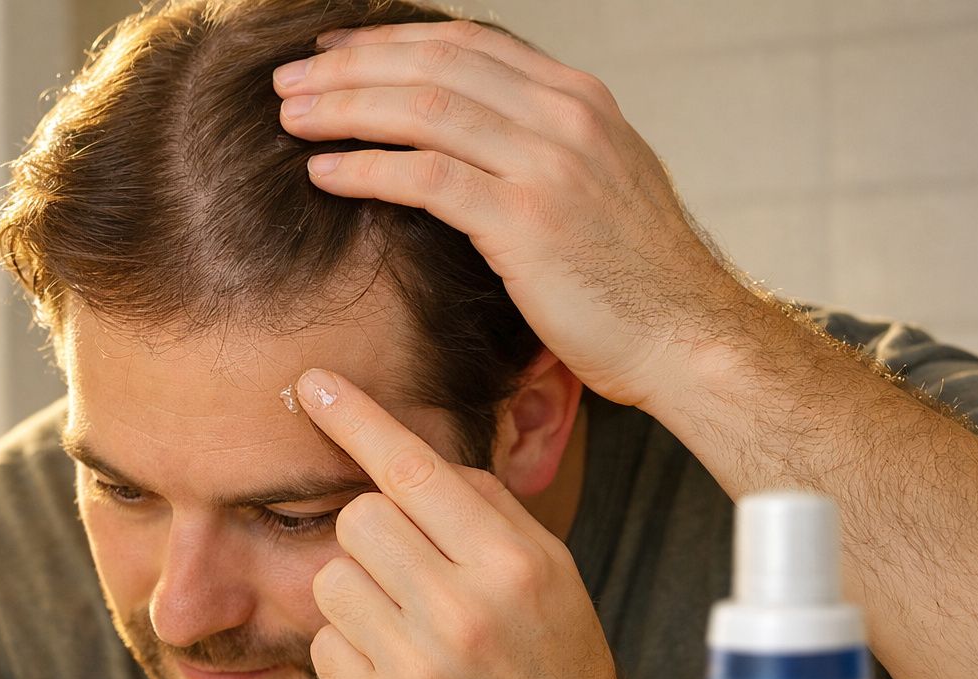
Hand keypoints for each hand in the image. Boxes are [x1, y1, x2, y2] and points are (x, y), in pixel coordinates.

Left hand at [274, 20, 756, 410]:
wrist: (688, 337)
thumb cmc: (634, 279)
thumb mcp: (598, 186)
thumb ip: (541, 148)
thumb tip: (473, 139)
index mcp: (578, 99)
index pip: (466, 44)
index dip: (390, 42)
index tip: (334, 51)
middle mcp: (565, 116)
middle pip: (434, 64)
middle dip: (350, 65)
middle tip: (288, 78)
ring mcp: (549, 163)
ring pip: (423, 109)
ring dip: (345, 108)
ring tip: (290, 116)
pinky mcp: (527, 220)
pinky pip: (426, 177)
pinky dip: (366, 167)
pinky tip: (323, 173)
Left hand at [295, 367, 658, 678]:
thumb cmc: (555, 662)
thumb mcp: (550, 574)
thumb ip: (487, 509)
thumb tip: (413, 459)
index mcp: (512, 564)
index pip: (414, 471)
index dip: (357, 419)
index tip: (311, 384)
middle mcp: (466, 612)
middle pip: (356, 518)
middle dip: (369, 535)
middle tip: (405, 572)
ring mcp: (420, 669)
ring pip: (329, 580)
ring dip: (355, 595)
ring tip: (403, 627)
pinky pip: (324, 646)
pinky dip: (348, 652)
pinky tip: (394, 672)